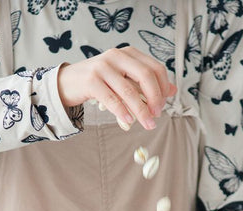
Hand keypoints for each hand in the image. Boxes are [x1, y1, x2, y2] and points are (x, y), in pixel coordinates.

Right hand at [58, 46, 176, 130]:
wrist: (69, 81)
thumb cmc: (101, 82)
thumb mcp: (126, 79)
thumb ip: (146, 84)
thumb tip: (173, 91)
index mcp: (129, 54)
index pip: (155, 68)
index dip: (163, 88)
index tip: (162, 106)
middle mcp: (117, 56)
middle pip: (146, 76)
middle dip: (155, 98)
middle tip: (157, 115)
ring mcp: (103, 66)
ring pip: (129, 91)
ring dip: (141, 111)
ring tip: (148, 124)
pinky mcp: (91, 80)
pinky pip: (112, 98)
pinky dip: (122, 111)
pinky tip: (129, 121)